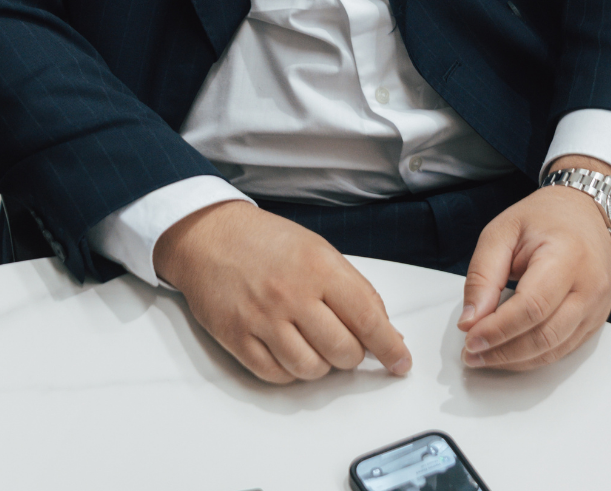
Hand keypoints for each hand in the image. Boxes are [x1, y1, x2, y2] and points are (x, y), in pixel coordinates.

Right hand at [153, 201, 411, 384]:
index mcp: (319, 266)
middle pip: (343, 352)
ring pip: (311, 370)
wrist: (210, 235)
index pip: (367, 317)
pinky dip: (290, 372)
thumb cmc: (266, 240)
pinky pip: (276, 375)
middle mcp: (293, 294)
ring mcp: (263, 319)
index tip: (400, 361)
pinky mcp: (237, 338)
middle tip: (347, 345)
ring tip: (315, 344)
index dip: (389, 346)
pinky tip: (289, 351)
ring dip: (321, 366)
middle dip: (353, 355)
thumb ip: (350, 287)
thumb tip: (382, 328)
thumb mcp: (318, 249)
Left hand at [457, 159, 610, 371]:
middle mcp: (590, 285)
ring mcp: (598, 306)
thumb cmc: (545, 217)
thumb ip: (483, 274)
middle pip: (545, 336)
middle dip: (503, 351)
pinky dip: (533, 357)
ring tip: (484, 356)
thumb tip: (470, 320)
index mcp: (567, 255)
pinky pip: (564, 349)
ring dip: (515, 360)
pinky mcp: (597, 320)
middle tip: (471, 354)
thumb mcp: (502, 231)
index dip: (499, 329)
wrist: (586, 211)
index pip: (532, 307)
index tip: (470, 339)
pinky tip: (509, 352)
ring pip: (555, 350)